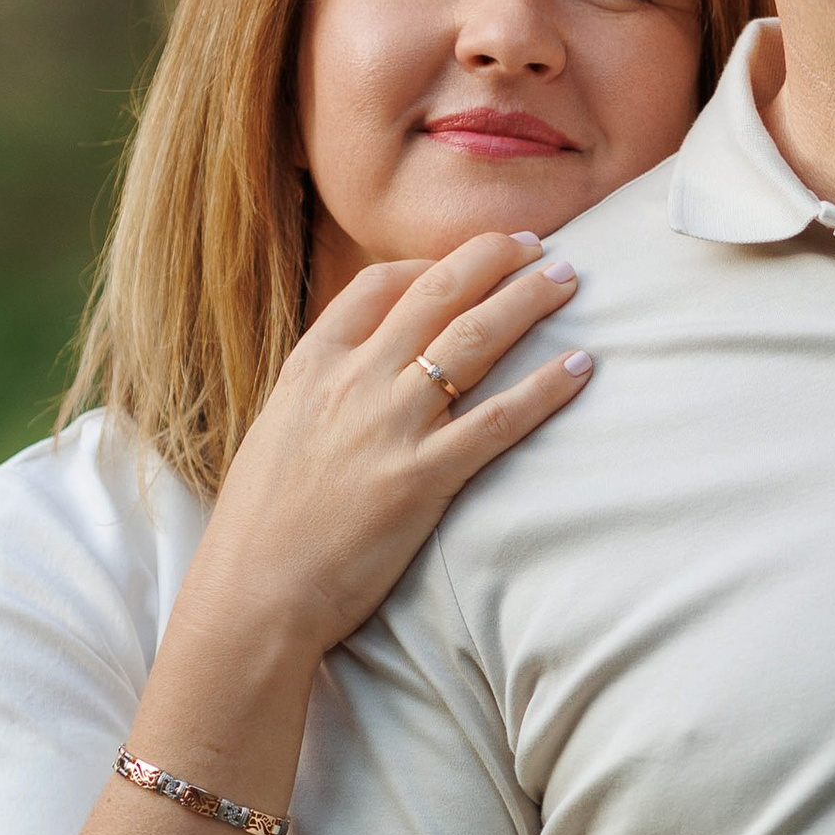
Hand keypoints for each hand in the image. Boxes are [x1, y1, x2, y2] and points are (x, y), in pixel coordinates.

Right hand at [186, 233, 591, 668]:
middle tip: (539, 243)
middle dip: (494, 258)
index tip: (470, 257)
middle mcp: (354, 382)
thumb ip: (321, 393)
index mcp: (313, 366)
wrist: (253, 591)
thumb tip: (359, 372)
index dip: (432, 263)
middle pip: (437, 294)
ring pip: (474, 340)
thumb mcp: (278, 433)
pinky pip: (498, 420)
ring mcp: (391, 426)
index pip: (378, 286)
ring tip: (569, 279)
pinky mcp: (424, 478)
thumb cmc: (262, 525)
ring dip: (529, 301)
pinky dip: (544, 388)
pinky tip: (581, 366)